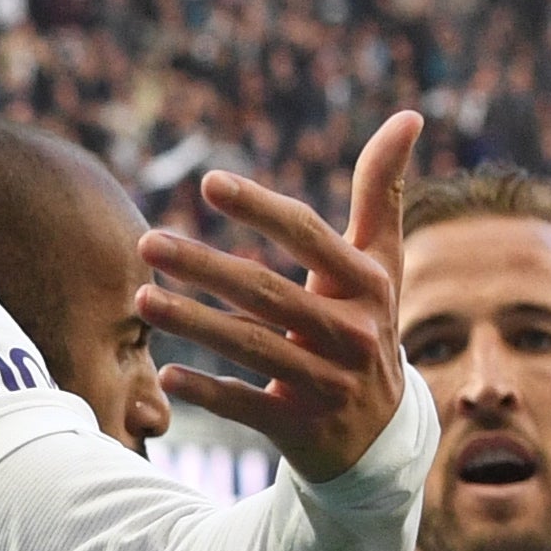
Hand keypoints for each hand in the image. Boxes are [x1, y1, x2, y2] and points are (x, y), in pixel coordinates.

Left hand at [136, 107, 417, 484]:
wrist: (381, 436)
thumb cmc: (368, 327)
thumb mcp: (382, 264)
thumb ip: (382, 192)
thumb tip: (409, 114)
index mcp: (368, 286)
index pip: (308, 236)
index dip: (259, 209)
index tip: (207, 183)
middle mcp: (352, 333)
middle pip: (266, 292)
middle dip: (203, 265)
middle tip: (147, 242)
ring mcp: (327, 384)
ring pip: (250, 346)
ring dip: (192, 323)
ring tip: (141, 299)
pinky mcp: (301, 428)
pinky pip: (247, 406)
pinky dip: (208, 392)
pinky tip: (167, 374)